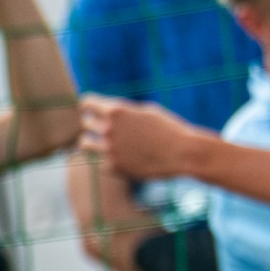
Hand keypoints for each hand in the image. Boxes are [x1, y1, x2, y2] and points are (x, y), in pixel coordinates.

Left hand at [80, 95, 207, 179]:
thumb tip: (100, 112)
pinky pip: (98, 161)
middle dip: (94, 124)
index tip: (94, 110)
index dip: (90, 105)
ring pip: (84, 144)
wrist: (185, 154)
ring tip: (105, 144)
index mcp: (116, 111)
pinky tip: (121, 158)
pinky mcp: (114, 167)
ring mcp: (110, 150)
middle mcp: (109, 129)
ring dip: (92, 142)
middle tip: (106, 128)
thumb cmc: (168, 129)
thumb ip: (121, 111)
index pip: (86, 103)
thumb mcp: (146, 111)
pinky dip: (107, 159)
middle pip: (85, 123)